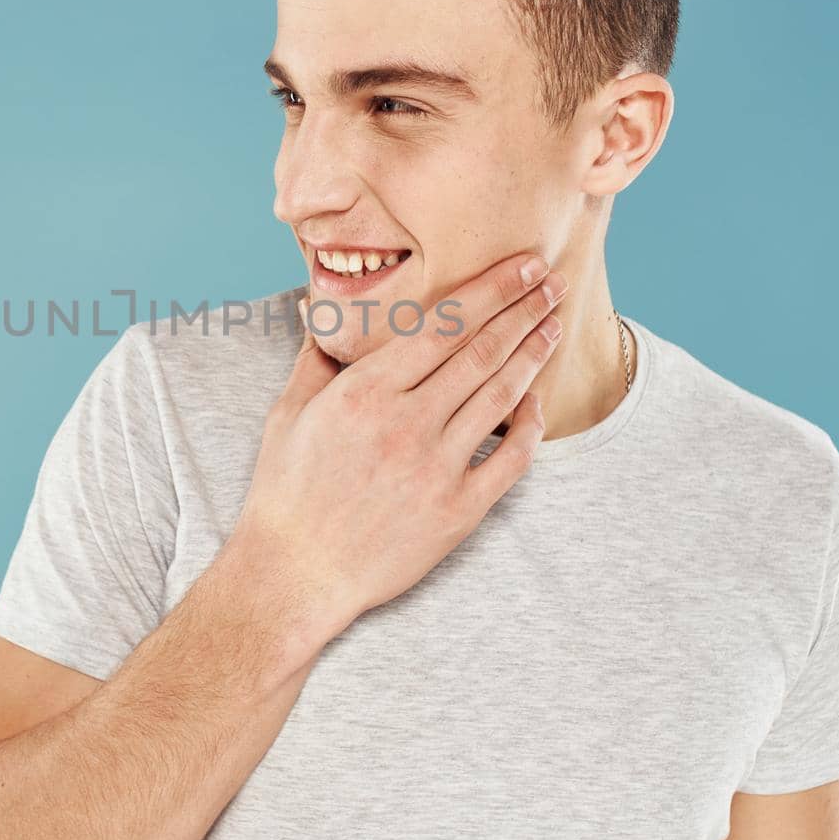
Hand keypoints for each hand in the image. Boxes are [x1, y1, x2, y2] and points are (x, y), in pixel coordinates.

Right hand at [228, 251, 565, 640]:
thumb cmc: (286, 493)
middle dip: (522, 310)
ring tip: (552, 326)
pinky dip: (530, 426)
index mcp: (364, 391)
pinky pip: (510, 459)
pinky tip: (537, 402)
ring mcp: (436, 468)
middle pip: (481, 351)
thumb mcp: (288, 414)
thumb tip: (323, 314)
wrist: (295, 573)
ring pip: (500, 396)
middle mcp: (405, 423)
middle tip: (550, 282)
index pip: (443, 325)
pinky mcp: (457, 511)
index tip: (520, 266)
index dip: (491, 290)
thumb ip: (316, 359)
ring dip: (532, 356)